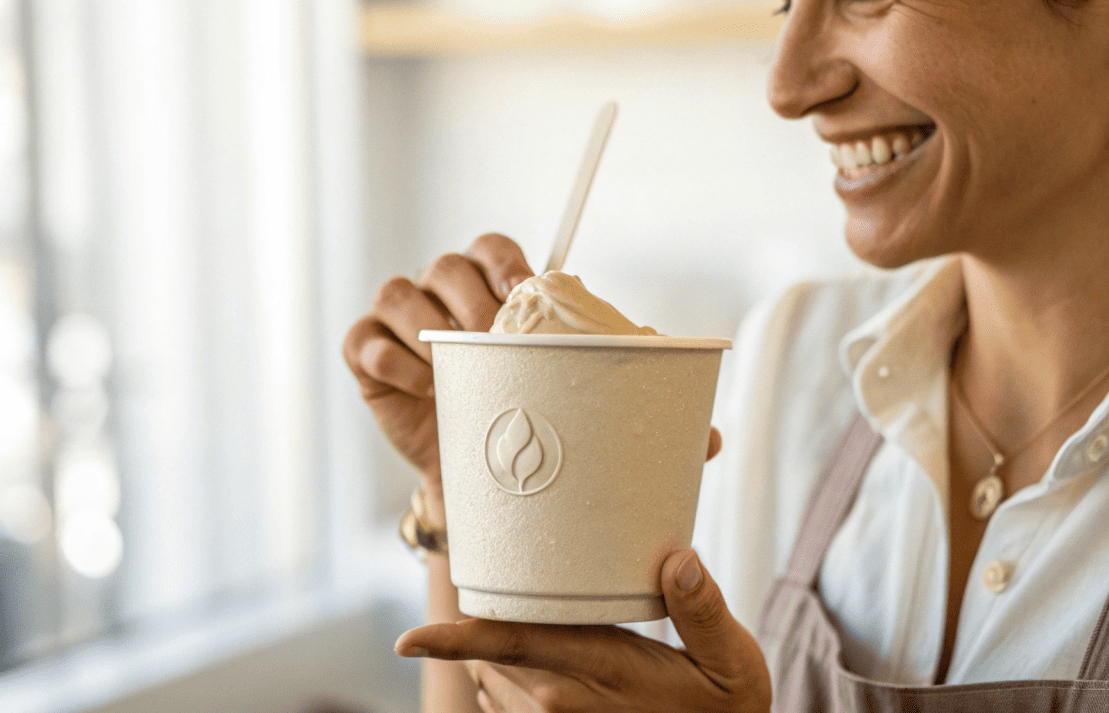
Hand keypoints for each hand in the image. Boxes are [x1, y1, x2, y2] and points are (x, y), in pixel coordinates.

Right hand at [343, 234, 724, 511]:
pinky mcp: (369, 362)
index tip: (525, 289)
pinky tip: (419, 384)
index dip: (506, 259)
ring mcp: (405, 328)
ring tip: (450, 368)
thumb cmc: (537, 434)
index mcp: (500, 296)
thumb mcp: (586, 416)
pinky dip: (387, 356)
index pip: (496, 247)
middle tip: (490, 340)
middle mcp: (450, 300)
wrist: (480, 491)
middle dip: (468, 297)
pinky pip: (362, 339)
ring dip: (425, 324)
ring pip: (399, 291)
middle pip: (447, 264)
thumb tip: (712, 438)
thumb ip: (640, 411)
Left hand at [395, 550, 770, 712]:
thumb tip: (679, 560)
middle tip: (513, 585)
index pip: (511, 644)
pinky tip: (542, 662)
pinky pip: (503, 703)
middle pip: (490, 652)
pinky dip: (505, 679)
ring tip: (534, 621)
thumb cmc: (725, 705)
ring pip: (492, 678)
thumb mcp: (729, 659)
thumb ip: (702, 609)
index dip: (454, 639)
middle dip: (486, 620)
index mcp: (600, 669)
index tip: (408, 639)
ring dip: (496, 652)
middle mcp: (562, 701)